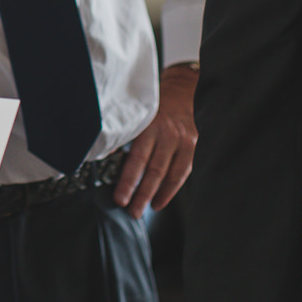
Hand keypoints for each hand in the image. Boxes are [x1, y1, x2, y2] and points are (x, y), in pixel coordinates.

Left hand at [115, 63, 198, 217]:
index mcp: (150, 127)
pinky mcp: (196, 147)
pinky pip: (183, 173)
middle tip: (131, 212)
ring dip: (156, 195)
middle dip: (141, 194)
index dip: (128, 182)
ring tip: (145, 209)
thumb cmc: (156, 106)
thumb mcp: (139, 115)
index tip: (120, 198)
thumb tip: (105, 156)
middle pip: (154, 171)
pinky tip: (160, 200)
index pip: (137, 160)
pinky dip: (171, 189)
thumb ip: (126, 135)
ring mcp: (185, 142)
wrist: (184, 89)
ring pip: (170, 175)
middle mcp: (169, 135)